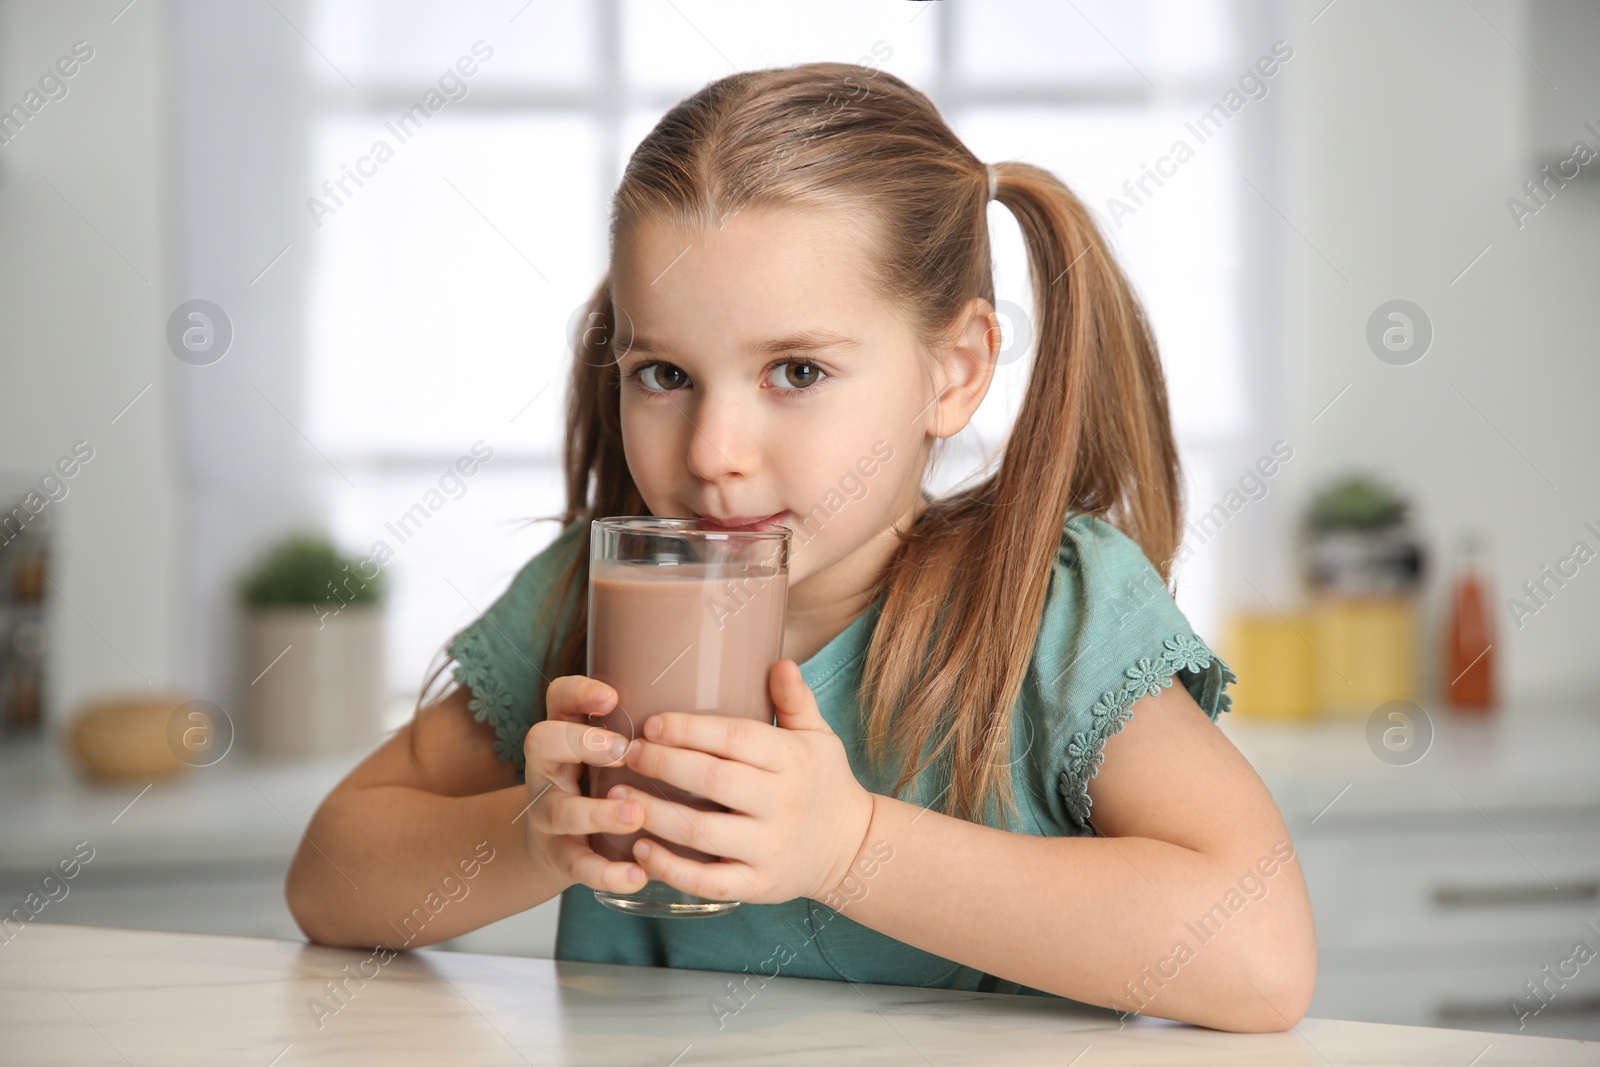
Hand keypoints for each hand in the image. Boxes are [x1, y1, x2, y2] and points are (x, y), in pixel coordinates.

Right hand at [520, 675, 650, 896]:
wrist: (560, 844)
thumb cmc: (602, 782)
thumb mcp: (612, 748)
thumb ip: (644, 727)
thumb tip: (720, 704)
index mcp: (565, 732)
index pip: (558, 698)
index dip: (578, 692)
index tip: (612, 696)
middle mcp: (549, 768)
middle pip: (543, 742)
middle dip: (582, 743)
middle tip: (622, 750)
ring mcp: (549, 813)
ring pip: (560, 810)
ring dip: (598, 812)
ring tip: (634, 813)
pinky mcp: (559, 855)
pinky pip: (576, 864)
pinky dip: (606, 872)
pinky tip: (638, 874)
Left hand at [606, 658, 875, 904]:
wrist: (852, 849)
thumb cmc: (823, 783)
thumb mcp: (819, 737)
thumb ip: (795, 702)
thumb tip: (780, 662)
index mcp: (794, 760)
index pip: (737, 738)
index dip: (690, 729)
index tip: (651, 723)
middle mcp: (783, 804)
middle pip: (713, 780)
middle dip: (663, 764)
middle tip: (626, 753)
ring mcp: (770, 848)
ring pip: (702, 833)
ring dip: (654, 814)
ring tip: (616, 798)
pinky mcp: (759, 886)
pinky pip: (708, 882)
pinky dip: (670, 868)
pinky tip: (640, 849)